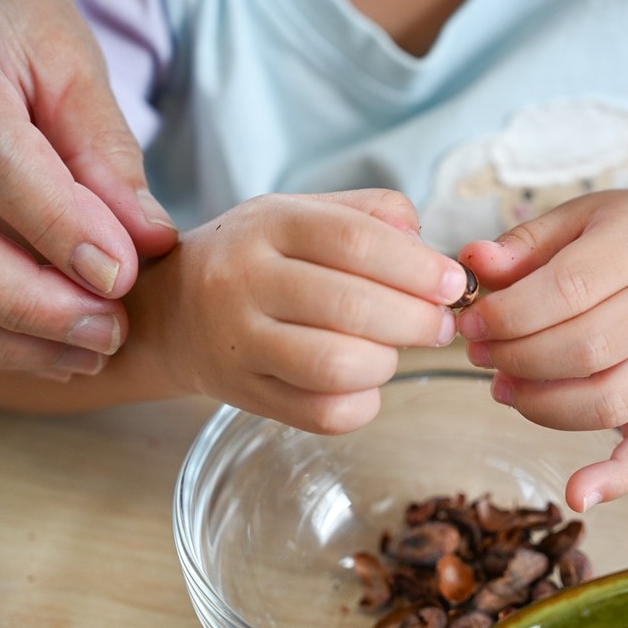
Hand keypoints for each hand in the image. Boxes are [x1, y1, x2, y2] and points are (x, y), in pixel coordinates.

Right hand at [0, 0, 175, 378]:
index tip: (122, 282)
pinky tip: (47, 347)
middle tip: (113, 333)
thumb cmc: (5, 22)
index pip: (0, 171)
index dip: (61, 233)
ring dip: (16, 337)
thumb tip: (147, 241)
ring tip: (90, 353)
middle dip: (40, 307)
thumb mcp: (65, 64)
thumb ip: (102, 154)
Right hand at [126, 190, 467, 432]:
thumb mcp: (303, 212)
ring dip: (388, 362)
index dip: (418, 267)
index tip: (455, 285)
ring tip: (394, 349)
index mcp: (270, 224)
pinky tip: (366, 382)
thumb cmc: (260, 258)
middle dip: (417, 320)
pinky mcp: (245, 396)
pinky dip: (364, 403)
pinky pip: (322, 414)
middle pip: (352, 307)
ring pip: (337, 366)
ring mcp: (240, 343)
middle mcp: (245, 280)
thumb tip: (426, 246)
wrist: (173, 312)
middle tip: (439, 324)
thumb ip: (371, 214)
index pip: (355, 241)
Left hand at [456, 190, 627, 511]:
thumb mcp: (571, 220)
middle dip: (517, 358)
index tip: (471, 324)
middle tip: (480, 353)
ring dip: (542, 405)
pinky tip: (577, 495)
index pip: (569, 288)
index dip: (510, 314)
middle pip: (588, 348)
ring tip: (502, 386)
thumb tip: (473, 263)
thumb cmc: (617, 236)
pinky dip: (616, 479)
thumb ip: (521, 244)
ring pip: (609, 400)